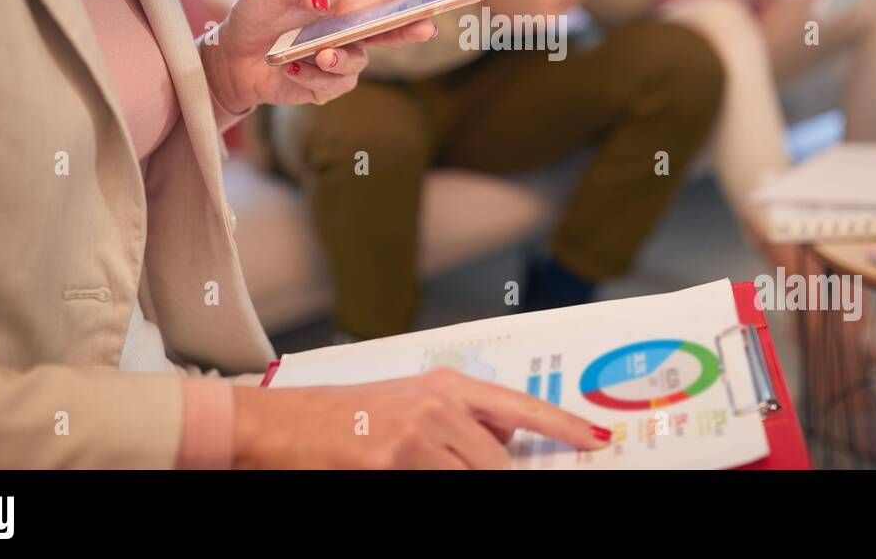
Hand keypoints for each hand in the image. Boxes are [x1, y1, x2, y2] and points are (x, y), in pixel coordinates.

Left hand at [200, 0, 439, 113]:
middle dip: (413, 28)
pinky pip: (332, 84)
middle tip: (427, 26)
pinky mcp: (326, 87)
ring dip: (340, 58)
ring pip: (359, 63)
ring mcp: (341, 60)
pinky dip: (310, 74)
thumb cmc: (258, 12)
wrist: (230, 56)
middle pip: (395, 31)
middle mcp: (352, 31)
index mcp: (348, 1)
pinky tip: (291, 66)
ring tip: (317, 52)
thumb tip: (328, 2)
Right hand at [232, 368, 610, 468]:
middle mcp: (438, 405)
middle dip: (491, 480)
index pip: (523, 406)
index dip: (565, 426)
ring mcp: (417, 435)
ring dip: (459, 484)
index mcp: (446, 387)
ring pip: (477, 479)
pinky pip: (441, 490)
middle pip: (501, 463)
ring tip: (409, 467)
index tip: (597, 439)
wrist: (278, 426)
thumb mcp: (408, 405)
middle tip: (452, 472)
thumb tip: (504, 443)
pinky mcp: (393, 462)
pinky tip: (396, 475)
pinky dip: (432, 489)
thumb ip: (459, 421)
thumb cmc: (339, 419)